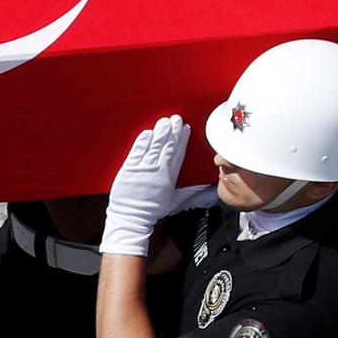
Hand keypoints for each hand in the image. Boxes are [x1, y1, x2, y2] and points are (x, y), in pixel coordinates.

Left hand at [102, 115, 193, 255]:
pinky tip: (147, 133)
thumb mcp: (176, 202)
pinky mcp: (128, 170)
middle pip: (167, 147)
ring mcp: (142, 169)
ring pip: (153, 147)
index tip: (186, 128)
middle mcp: (157, 171)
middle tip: (176, 119)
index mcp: (169, 178)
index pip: (179, 154)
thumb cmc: (153, 211)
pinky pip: (136, 152)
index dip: (183, 140)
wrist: (131, 218)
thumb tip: (209, 189)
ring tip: (164, 122)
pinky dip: (142, 142)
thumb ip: (192, 192)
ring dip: (159, 133)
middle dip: (172, 132)